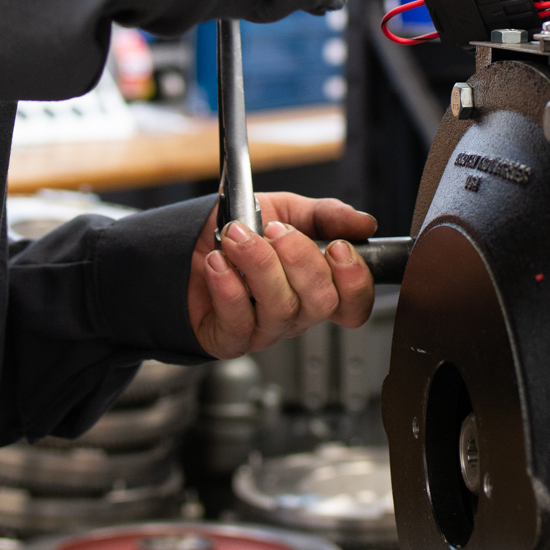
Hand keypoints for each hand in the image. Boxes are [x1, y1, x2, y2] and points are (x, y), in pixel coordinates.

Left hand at [187, 194, 377, 359]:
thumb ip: (325, 215)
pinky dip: (228, 287)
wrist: (185, 244)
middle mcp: (297, 313)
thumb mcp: (286, 210)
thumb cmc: (239, 230)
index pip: (354, 302)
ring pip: (280, 309)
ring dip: (258, 264)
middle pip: (321, 303)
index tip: (336, 246)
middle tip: (273, 229)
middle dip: (300, 259)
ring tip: (236, 235)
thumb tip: (364, 222)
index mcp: (317, 286)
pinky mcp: (230, 339)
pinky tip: (217, 263)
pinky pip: (238, 321)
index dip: (354, 281)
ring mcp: (264, 330)